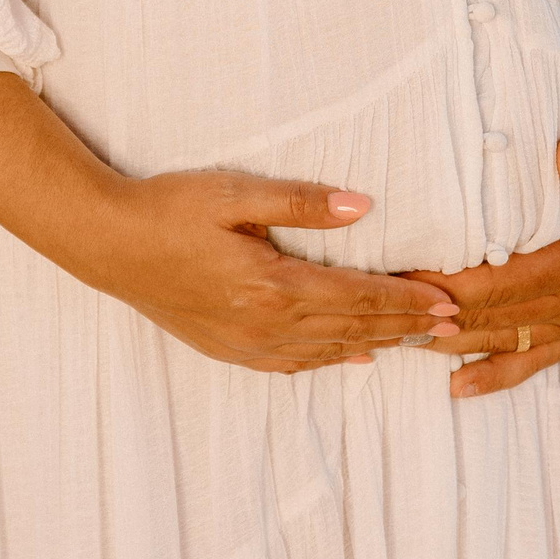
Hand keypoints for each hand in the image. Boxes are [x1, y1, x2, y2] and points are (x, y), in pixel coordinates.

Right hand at [77, 175, 463, 374]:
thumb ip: (300, 201)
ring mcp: (245, 343)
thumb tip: (362, 205)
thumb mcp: (235, 194)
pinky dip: (332, 360)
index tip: (445, 300)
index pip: (357, 297)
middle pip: (351, 331)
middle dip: (405, 328)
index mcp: (272, 285)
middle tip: (452, 328)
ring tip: (417, 342)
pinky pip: (293, 364)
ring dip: (376, 346)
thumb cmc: (169, 209)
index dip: (404, 301)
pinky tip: (352, 358)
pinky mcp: (228, 348)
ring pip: (327, 352)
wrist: (107, 244)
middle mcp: (264, 325)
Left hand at [407, 73, 559, 397]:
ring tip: (395, 345)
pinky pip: (539, 356)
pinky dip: (498, 373)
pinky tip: (458, 385)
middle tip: (376, 314)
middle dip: (434, 319)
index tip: (400, 284)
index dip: (449, 288)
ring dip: (453, 346)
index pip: (505, 284)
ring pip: (510, 343)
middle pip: (496, 319)